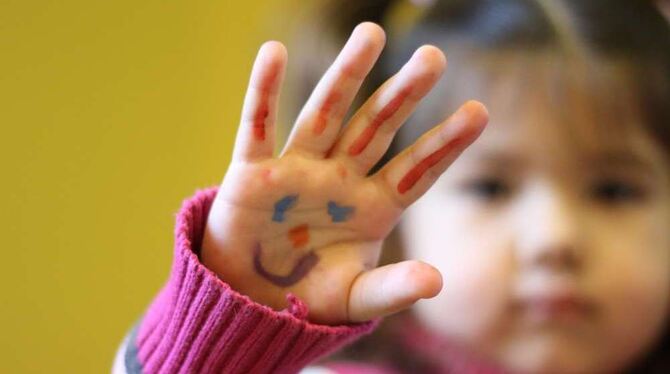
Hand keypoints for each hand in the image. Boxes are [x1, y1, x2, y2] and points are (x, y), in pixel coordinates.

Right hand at [201, 22, 487, 324]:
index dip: (445, 142)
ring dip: (346, 75)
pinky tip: (271, 53)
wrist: (252, 303)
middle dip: (403, 94)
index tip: (480, 112)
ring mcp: (297, 170)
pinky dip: (262, 93)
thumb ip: (393, 289)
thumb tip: (437, 281)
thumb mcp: (356, 298)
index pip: (416, 169)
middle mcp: (340, 179)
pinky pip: (257, 127)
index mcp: (373, 207)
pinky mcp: (251, 173)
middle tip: (435, 56)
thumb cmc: (310, 296)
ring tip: (371, 34)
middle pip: (376, 128)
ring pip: (324, 114)